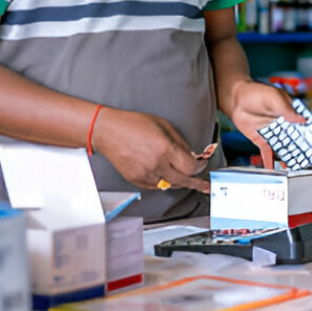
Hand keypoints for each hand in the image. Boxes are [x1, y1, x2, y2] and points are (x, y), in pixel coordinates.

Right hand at [93, 108, 208, 192]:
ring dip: (178, 180)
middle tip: (202, 184)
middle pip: (183, 181)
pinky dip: (162, 181)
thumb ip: (180, 142)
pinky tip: (162, 172)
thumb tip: (192, 155)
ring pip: (170, 185)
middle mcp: (156, 164)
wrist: (108, 131)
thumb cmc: (133, 124)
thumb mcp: (163, 125)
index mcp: (165, 148)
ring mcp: (145, 174)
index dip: (200, 167)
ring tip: (180, 173)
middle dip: (195, 182)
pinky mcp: (136, 180)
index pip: (190, 167)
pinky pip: (156, 186)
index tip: (202, 165)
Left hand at [227, 81, 303, 168]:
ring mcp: (273, 133)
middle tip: (308, 160)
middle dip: (302, 149)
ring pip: (284, 148)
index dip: (311, 134)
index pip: (304, 124)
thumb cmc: (256, 93)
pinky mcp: (262, 140)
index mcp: (289, 112)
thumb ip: (287, 110)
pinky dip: (270, 161)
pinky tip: (274, 169)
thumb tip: (302, 119)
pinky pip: (268, 153)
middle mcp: (283, 124)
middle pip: (295, 139)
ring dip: (289, 157)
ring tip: (295, 168)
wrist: (236, 99)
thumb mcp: (275, 98)